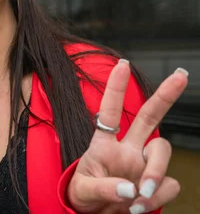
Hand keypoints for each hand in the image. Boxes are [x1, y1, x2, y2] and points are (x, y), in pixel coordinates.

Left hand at [67, 60, 186, 213]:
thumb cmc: (84, 196)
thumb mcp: (82, 192)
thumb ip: (103, 189)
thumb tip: (130, 189)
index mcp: (103, 144)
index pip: (109, 112)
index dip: (115, 89)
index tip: (122, 64)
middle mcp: (127, 149)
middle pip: (149, 117)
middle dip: (165, 96)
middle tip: (181, 75)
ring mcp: (143, 165)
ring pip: (163, 151)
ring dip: (155, 173)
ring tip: (137, 197)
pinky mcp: (157, 184)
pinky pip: (169, 185)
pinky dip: (157, 198)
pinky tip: (138, 207)